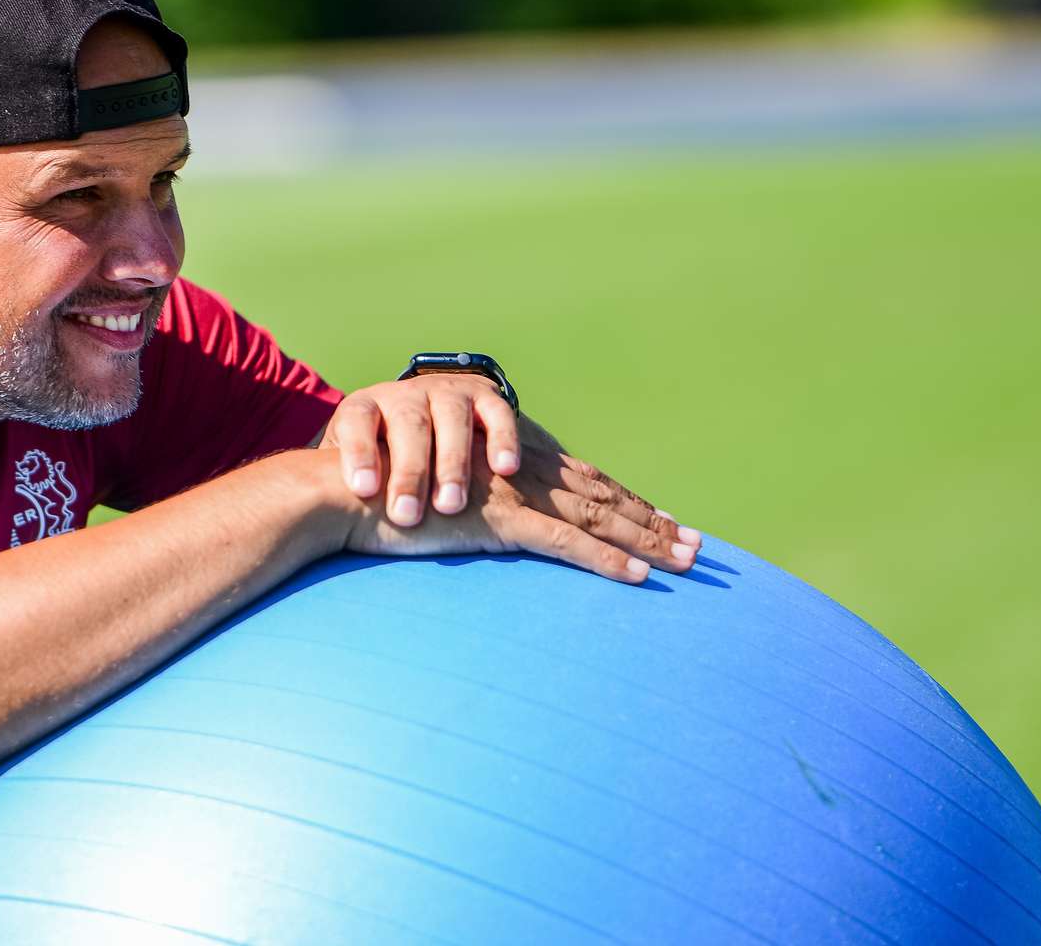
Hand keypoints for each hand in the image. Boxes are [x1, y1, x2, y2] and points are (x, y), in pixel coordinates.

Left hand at [319, 374, 521, 525]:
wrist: (424, 418)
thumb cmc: (380, 460)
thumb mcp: (353, 466)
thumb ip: (334, 485)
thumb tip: (308, 517)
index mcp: (365, 408)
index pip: (357, 423)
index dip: (359, 454)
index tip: (362, 490)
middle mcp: (405, 394)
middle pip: (406, 425)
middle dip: (408, 472)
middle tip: (407, 516)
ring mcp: (446, 392)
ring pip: (450, 419)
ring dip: (452, 463)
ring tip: (450, 506)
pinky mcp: (484, 397)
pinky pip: (496, 413)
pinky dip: (501, 439)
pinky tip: (505, 469)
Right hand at [319, 377, 699, 582]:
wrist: (342, 490)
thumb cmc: (378, 497)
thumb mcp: (435, 498)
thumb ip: (467, 505)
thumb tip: (481, 525)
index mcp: (507, 460)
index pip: (583, 479)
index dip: (626, 501)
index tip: (664, 520)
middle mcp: (517, 468)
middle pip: (602, 495)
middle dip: (652, 521)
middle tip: (698, 546)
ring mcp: (511, 492)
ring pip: (596, 516)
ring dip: (645, 540)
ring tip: (685, 560)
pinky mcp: (498, 519)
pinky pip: (564, 543)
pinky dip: (604, 562)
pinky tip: (636, 580)